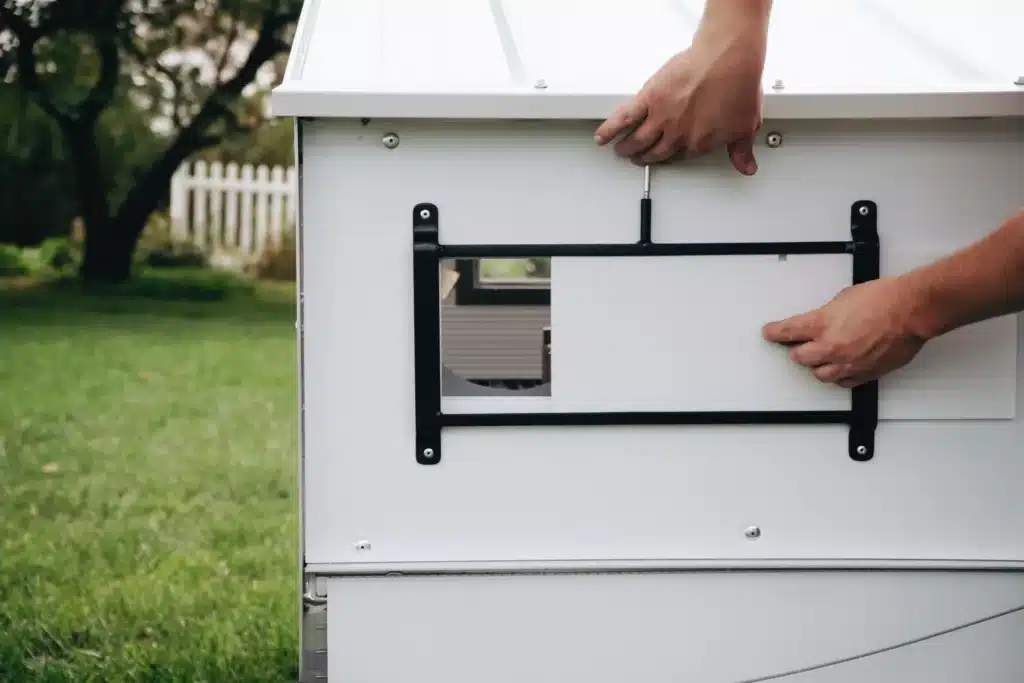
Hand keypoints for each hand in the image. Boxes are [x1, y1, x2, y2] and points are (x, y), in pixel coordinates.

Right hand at [593, 24, 765, 172]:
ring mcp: (661, 118)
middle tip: (636, 158)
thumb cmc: (738, 85)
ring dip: (627, 148)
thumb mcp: (746, 125)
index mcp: (698, 143)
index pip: (678, 157)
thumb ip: (742, 150)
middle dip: (644, 158)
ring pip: (637, 140)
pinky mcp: (649, 98)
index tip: (662, 159)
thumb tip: (747, 166)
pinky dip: (611, 129)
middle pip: (654, 152)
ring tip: (619, 151)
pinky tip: (602, 136)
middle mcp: (676, 134)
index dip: (668, 159)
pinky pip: (625, 118)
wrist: (728, 60)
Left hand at [762, 277, 931, 387]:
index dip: (774, 332)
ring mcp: (848, 363)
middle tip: (798, 344)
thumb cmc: (884, 299)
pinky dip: (838, 376)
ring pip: (819, 374)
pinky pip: (843, 382)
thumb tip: (822, 320)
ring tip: (821, 356)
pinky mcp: (865, 372)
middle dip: (796, 350)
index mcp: (822, 323)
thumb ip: (827, 313)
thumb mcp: (844, 298)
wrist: (911, 310)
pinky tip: (840, 368)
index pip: (786, 331)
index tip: (769, 332)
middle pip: (798, 357)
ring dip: (817, 365)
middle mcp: (831, 346)